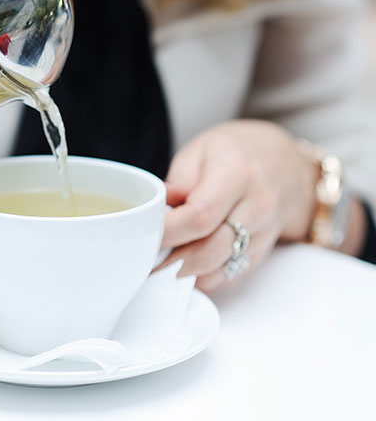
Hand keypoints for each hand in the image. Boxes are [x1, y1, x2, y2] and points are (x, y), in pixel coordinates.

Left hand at [158, 120, 316, 290]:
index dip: (168, 231)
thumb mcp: (199, 152)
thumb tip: (157, 211)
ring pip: (219, 268)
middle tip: (146, 254)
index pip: (200, 216)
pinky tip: (186, 263)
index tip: (144, 232)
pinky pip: (229, 275)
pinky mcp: (263, 251)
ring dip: (185, 271)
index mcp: (237, 174)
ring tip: (161, 260)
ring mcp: (265, 232)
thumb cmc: (235, 153)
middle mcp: (258, 206)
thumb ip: (177, 183)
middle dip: (172, 258)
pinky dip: (203, 275)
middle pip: (210, 249)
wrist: (283, 162)